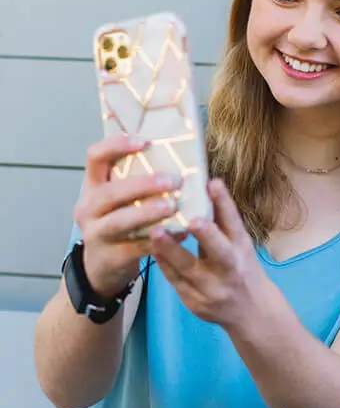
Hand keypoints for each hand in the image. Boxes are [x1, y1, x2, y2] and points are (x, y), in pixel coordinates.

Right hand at [74, 135, 181, 295]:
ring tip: (172, 206)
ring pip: (119, 221)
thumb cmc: (120, 220)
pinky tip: (181, 232)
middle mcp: (89, 208)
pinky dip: (159, 240)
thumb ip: (138, 179)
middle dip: (141, 185)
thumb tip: (182, 157)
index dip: (116, 146)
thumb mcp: (120, 198)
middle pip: (108, 193)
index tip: (144, 142)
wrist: (103, 265)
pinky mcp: (110, 257)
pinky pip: (135, 248)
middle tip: (171, 180)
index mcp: (93, 186)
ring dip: (147, 212)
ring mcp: (96, 234)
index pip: (95, 157)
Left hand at [149, 179, 264, 327]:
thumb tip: (206, 185)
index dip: (225, 203)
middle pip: (221, 253)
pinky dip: (164, 265)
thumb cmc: (242, 267)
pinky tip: (152, 250)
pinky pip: (175, 282)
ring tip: (155, 232)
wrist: (250, 310)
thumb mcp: (238, 244)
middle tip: (191, 220)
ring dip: (171, 251)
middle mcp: (231, 270)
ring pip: (190, 270)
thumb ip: (222, 221)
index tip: (212, 183)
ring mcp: (213, 289)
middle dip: (207, 236)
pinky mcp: (195, 303)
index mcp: (243, 250)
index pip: (235, 223)